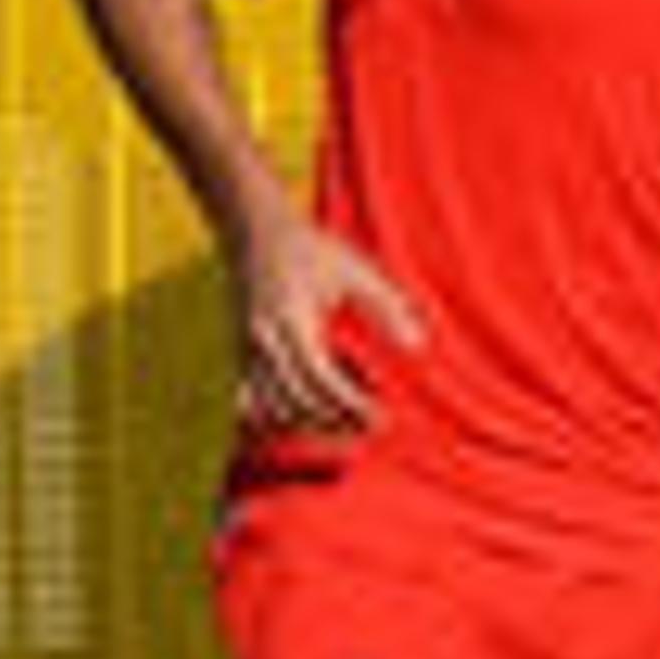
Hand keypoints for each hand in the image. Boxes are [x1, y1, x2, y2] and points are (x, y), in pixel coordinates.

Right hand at [231, 216, 423, 435]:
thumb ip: (385, 306)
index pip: (320, 376)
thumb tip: (418, 345)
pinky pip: (252, 400)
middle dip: (335, 420)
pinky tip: (305, 422)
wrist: (255, 230)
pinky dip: (275, 418)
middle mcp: (265, 339)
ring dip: (307, 424)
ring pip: (272, 407)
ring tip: (346, 427)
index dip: (350, 403)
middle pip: (297, 399)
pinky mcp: (241, 354)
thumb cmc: (311, 248)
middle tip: (371, 428)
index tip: (380, 418)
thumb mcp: (355, 269)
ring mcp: (248, 349)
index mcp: (294, 319)